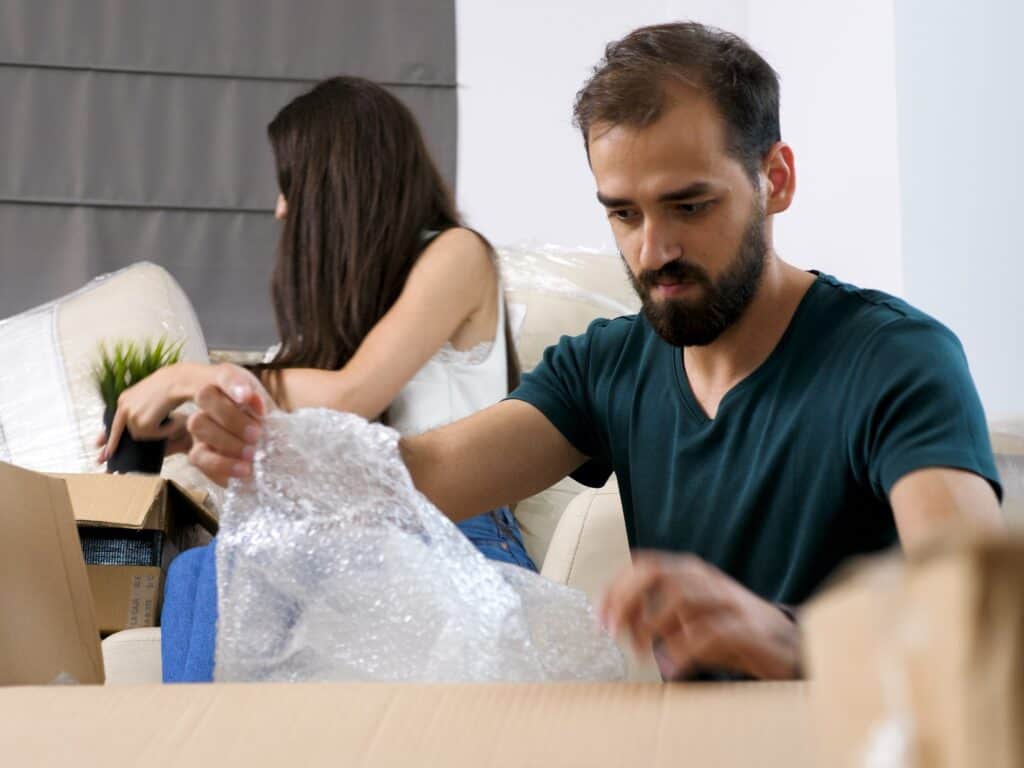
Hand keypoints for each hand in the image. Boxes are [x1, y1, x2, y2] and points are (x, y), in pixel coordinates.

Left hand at [99, 363, 203, 462]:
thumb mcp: (151, 395)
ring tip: (168, 418)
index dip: (107, 436)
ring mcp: (131, 415)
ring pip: (141, 434)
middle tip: (102, 459)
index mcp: (125, 398)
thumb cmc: (172, 384)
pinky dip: (165, 431)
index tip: (98, 446)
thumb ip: (141, 408)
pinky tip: (171, 420)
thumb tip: (138, 426)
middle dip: (114, 445)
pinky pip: (154, 435)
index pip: (114, 421)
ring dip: (156, 431)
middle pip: (125, 431)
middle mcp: (124, 406)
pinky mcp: (142, 423)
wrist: (179, 380)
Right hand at [187, 364, 269, 485]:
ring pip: (197, 423)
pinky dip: (221, 465)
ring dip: (226, 441)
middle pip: (205, 396)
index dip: (234, 384)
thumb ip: (264, 406)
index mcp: (231, 382)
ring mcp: (200, 423)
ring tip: (251, 455)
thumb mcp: (268, 410)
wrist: (256, 442)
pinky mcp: (197, 449)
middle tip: (256, 434)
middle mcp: (210, 398)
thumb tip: (257, 405)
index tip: (247, 396)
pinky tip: (243, 471)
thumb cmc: (263, 420)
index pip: (226, 374)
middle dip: (231, 417)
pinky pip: (197, 457)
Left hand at [599, 552, 800, 679]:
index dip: (617, 587)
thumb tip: (617, 624)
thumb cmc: (731, 632)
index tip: (599, 616)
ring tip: (642, 653)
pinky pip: (708, 633)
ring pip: (680, 597)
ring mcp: (728, 601)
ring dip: (652, 626)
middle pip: (657, 573)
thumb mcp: (690, 619)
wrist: (790, 644)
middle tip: (613, 632)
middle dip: (627, 599)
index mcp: (692, 572)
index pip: (645, 565)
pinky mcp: (745, 628)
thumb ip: (655, 617)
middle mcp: (707, 580)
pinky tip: (672, 669)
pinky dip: (683, 652)